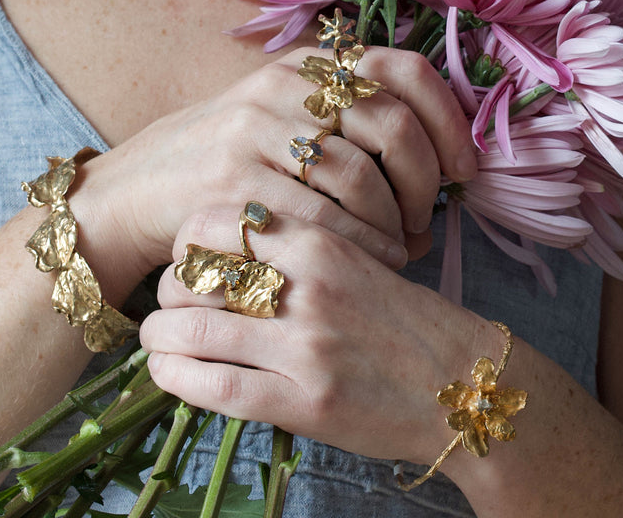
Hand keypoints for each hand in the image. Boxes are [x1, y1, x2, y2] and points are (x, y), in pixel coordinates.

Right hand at [73, 46, 475, 296]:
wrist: (142, 188)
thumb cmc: (231, 162)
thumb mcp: (284, 121)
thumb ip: (347, 124)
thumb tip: (437, 162)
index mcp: (305, 66)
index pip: (400, 68)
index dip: (446, 117)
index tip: (463, 167)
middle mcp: (282, 86)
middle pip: (390, 121)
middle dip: (425, 179)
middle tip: (429, 217)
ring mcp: (253, 131)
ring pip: (359, 172)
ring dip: (395, 219)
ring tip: (402, 245)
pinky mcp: (232, 181)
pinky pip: (319, 216)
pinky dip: (361, 244)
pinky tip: (374, 261)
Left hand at [139, 208, 481, 463]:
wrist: (464, 382)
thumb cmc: (408, 318)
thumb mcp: (361, 258)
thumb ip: (302, 248)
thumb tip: (231, 248)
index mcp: (321, 242)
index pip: (219, 221)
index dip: (187, 237)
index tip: (187, 253)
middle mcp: (307, 287)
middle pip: (196, 273)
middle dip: (168, 288)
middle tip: (170, 300)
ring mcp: (303, 347)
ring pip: (193, 329)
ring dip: (160, 334)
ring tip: (158, 338)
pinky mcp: (303, 402)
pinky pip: (215, 387)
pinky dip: (177, 378)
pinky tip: (168, 372)